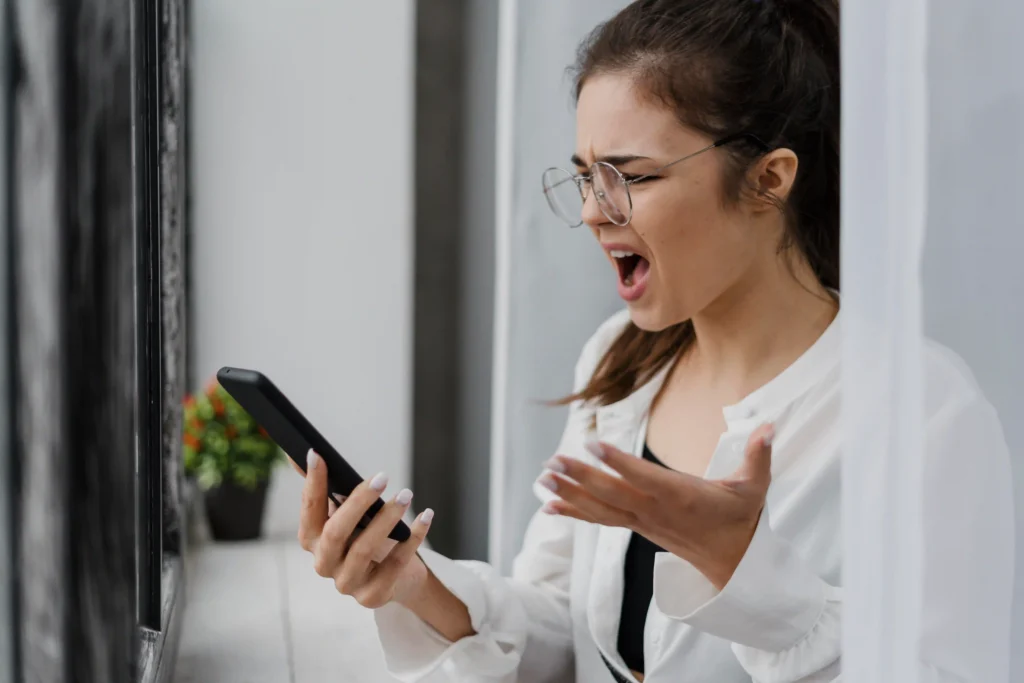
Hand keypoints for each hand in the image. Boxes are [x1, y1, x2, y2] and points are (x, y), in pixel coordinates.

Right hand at [295, 451, 431, 608]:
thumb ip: (327, 489)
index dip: (313, 483)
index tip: (318, 454)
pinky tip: (426, 516)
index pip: (309, 510)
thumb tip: (307, 453)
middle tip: (382, 477)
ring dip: (387, 518)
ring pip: (364, 549)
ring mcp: (348, 583)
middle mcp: (324, 564)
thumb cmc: (367, 537)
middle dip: (358, 502)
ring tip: (406, 494)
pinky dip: (413, 538)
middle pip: (336, 532)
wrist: (396, 578)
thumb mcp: (347, 514)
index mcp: (312, 540)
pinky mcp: (373, 595)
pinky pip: (396, 564)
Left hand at [537, 424, 774, 588]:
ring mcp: (643, 521)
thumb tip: (769, 427)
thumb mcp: (755, 487)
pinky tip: (549, 506)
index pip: (644, 477)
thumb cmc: (740, 517)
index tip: (593, 446)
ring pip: (601, 507)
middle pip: (613, 493)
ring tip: (543, 478)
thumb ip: (759, 456)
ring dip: (570, 492)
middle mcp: (656, 510)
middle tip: (553, 460)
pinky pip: (600, 520)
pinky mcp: (636, 526)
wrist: (732, 561)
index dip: (618, 463)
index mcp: (682, 496)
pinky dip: (574, 512)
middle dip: (581, 477)